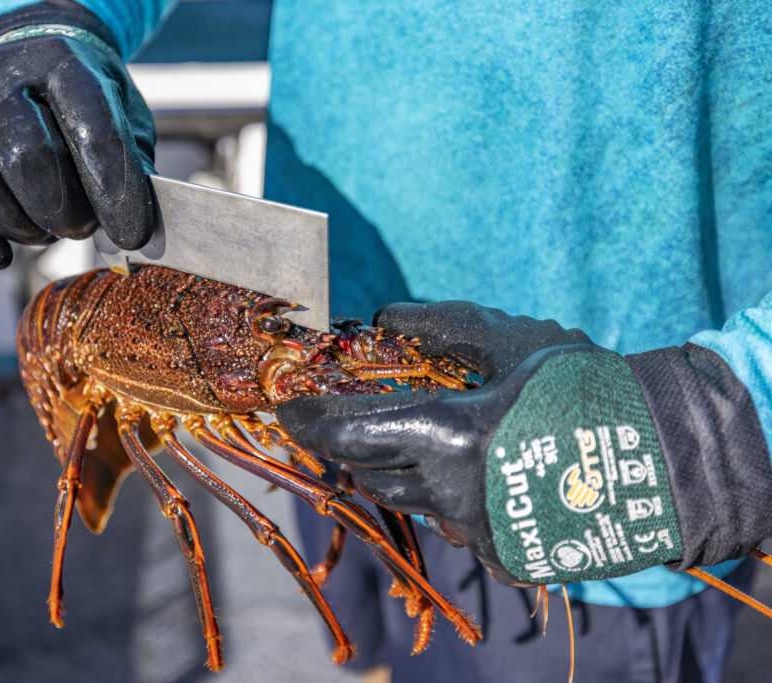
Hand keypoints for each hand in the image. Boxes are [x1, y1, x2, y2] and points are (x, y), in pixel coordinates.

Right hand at [0, 17, 156, 268]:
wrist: (30, 50)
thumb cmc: (86, 102)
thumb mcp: (126, 119)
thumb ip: (134, 171)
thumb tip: (131, 238)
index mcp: (65, 66)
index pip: (93, 133)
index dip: (116, 192)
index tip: (132, 235)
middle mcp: (3, 75)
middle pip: (24, 156)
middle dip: (59, 210)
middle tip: (79, 229)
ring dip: (15, 225)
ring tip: (43, 235)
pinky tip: (0, 256)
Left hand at [278, 302, 770, 585]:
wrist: (663, 457)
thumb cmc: (583, 386)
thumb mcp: (511, 341)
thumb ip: (439, 327)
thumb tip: (381, 317)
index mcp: (447, 436)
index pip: (346, 434)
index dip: (309, 420)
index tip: (287, 409)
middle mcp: (451, 493)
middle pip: (367, 470)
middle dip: (346, 444)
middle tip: (341, 418)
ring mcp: (477, 531)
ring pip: (406, 499)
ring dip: (394, 468)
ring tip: (406, 437)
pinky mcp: (502, 554)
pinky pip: (450, 522)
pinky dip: (443, 494)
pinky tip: (468, 469)